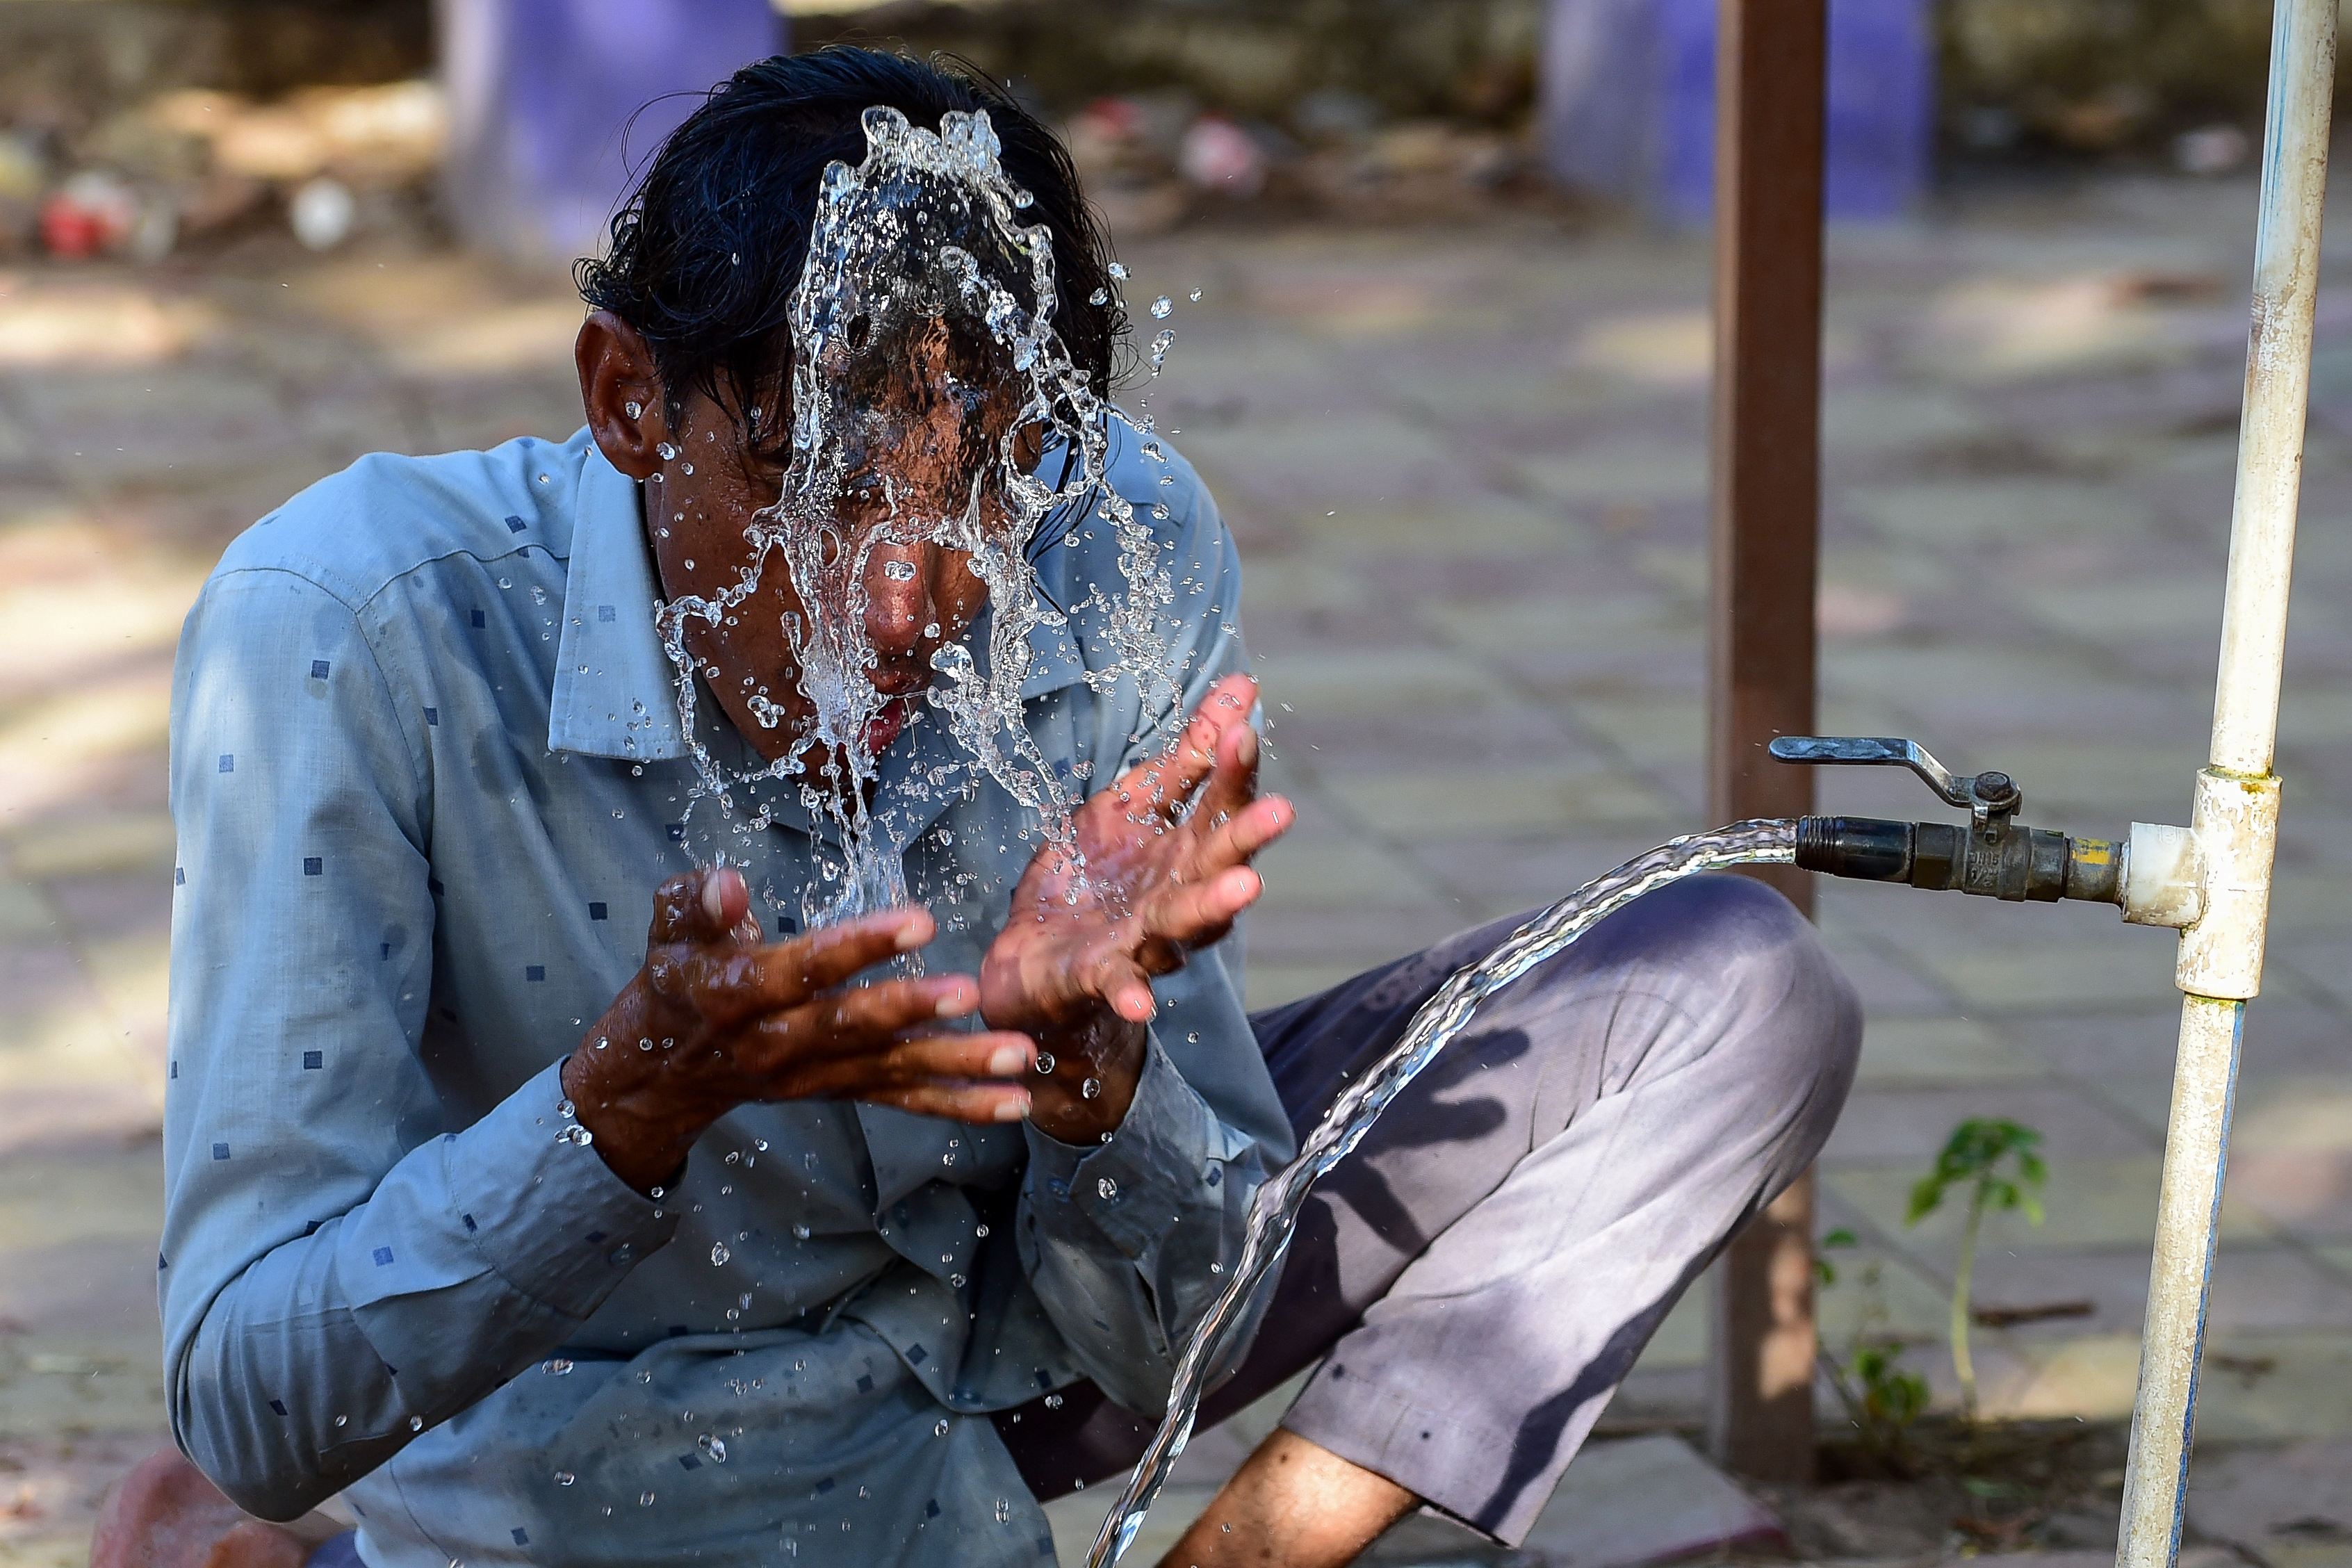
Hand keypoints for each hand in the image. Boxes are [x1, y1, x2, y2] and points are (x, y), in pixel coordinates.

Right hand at [562, 868, 1035, 1192]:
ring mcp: (814, 1077)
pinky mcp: (841, 1092)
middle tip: (970, 993)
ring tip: (1021, 1056)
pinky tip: (1015, 1101)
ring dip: (959, 1066)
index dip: (857, 948)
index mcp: (736, 995)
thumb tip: (727, 884)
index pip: (800, 971)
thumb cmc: (675, 980)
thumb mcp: (666, 933)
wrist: (658, 1073)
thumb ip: (695, 904)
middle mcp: (779, 1044)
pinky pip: (904, 1101)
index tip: (917, 923)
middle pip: (851, 1028)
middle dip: (911, 1012)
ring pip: (891, 1071)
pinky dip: (960, 1104)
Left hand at [980, 674, 1293, 1142]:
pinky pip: (1119, 983)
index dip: (1235, 769)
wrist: (1035, 958)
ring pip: (1186, 922)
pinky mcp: (1100, 976)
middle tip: (1282, 810)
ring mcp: (1144, 938)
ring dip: (1215, 906)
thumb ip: (1186, 758)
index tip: (1245, 727)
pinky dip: (1131, 992)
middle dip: (1248, 837)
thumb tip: (1245, 687)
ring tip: (1246, 888)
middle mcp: (1178, 895)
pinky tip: (1141, 1000)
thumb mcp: (1134, 806)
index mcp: (1186, 850)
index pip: (1222, 803)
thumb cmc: (1096, 878)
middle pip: (1221, 862)